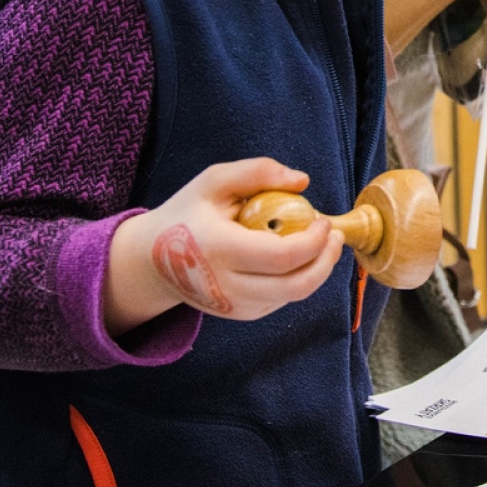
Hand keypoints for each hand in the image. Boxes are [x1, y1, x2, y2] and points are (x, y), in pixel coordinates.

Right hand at [105, 158, 342, 333]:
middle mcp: (227, 285)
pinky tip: (293, 257)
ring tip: (318, 243)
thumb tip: (302, 181)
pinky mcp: (240, 314)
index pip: (282, 257)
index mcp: (219, 249)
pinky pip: (281, 300)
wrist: (150, 261)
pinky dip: (297, 279)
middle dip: (327, 261)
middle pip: (296, 286)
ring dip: (316, 270)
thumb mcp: (214, 181)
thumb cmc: (187, 214)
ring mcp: (234, 305)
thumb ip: (258, 172)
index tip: (324, 220)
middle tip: (336, 236)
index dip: (314, 241)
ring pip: (292, 296)